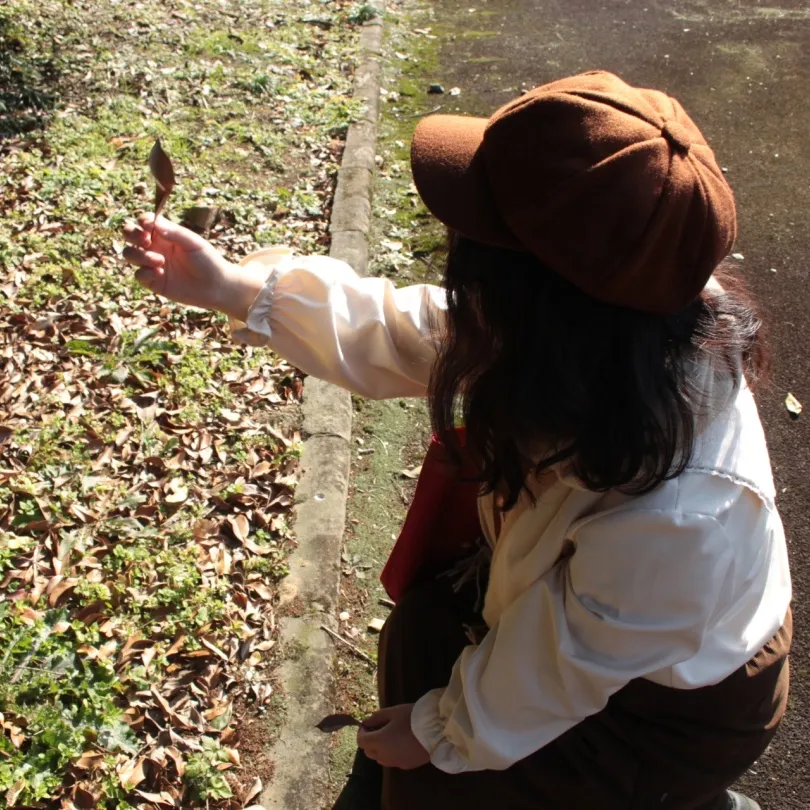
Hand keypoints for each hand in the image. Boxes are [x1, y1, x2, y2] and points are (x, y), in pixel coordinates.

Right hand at [121, 214, 264, 320]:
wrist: (216, 287)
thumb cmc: (208, 261)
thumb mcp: (194, 243)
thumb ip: (174, 233)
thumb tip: (154, 224)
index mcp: (165, 234)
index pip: (144, 222)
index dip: (142, 221)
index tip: (148, 226)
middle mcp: (156, 247)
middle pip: (130, 235)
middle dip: (131, 235)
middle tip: (146, 241)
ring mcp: (153, 264)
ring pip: (130, 254)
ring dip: (139, 255)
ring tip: (160, 262)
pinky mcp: (153, 282)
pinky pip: (138, 275)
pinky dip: (145, 273)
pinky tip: (160, 274)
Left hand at [357, 704, 429, 769]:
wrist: (435, 732)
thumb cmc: (412, 718)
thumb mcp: (393, 712)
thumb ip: (376, 717)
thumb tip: (366, 722)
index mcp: (379, 742)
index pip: (361, 741)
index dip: (361, 732)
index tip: (367, 724)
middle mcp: (384, 756)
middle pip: (369, 752)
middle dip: (369, 741)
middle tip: (378, 729)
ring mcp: (395, 763)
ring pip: (380, 758)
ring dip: (379, 749)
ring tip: (390, 736)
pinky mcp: (406, 766)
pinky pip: (392, 761)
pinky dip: (391, 753)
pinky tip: (401, 743)